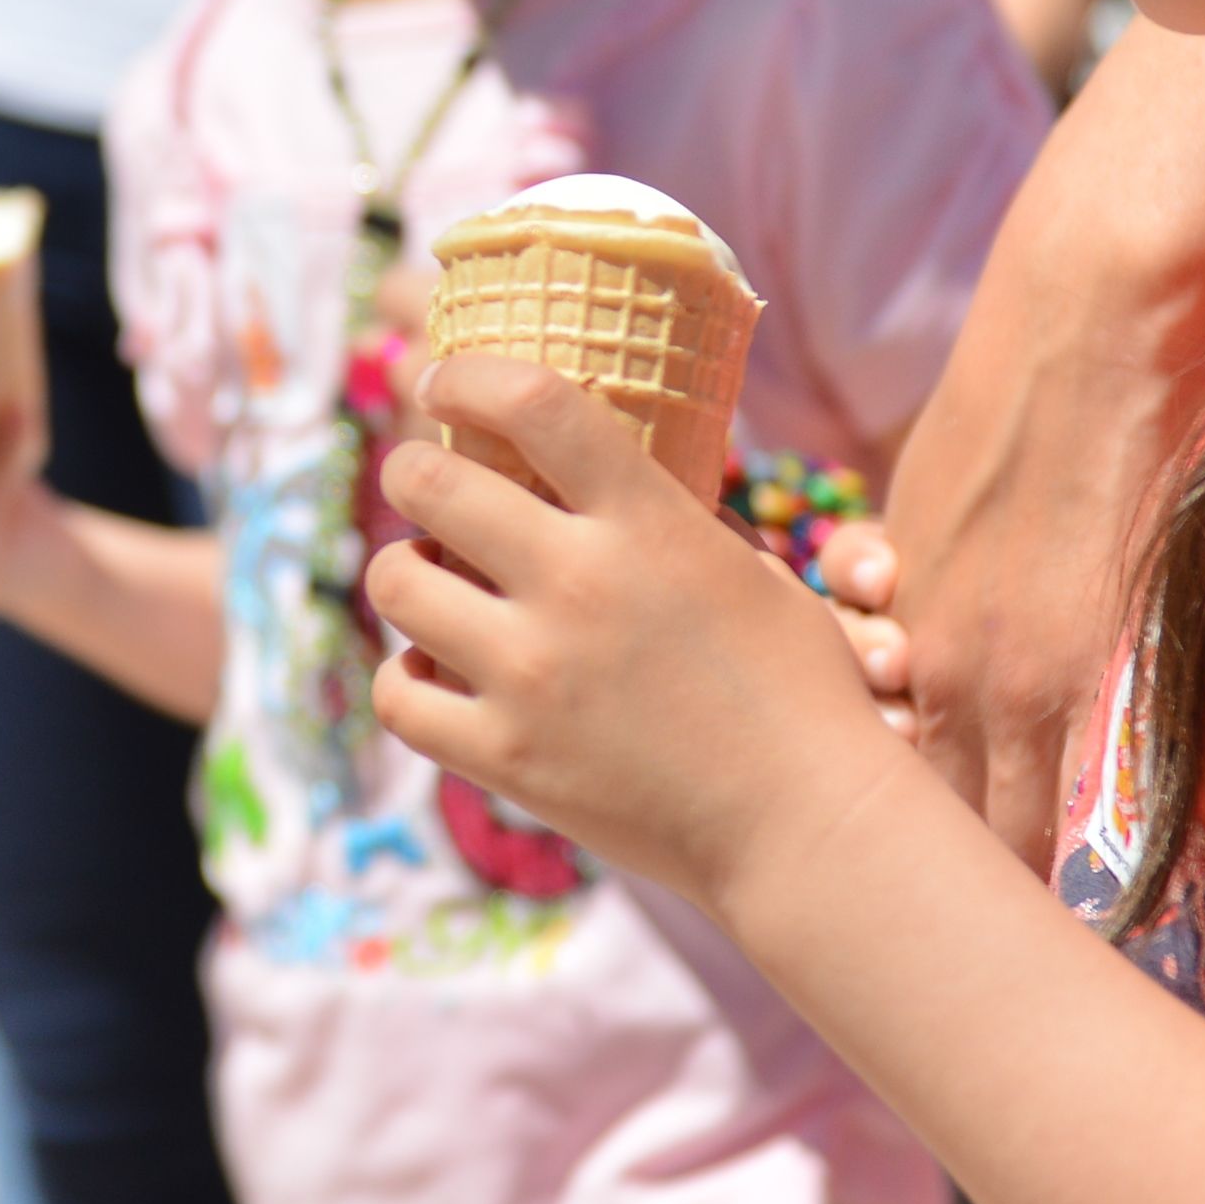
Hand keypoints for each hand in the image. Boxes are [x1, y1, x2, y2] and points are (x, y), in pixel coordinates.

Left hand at [361, 357, 897, 914]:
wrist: (808, 827)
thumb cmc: (801, 696)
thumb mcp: (751, 572)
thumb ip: (670, 524)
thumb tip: (608, 483)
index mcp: (647, 521)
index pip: (531, 401)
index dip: (467, 376)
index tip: (446, 383)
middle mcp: (578, 582)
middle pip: (429, 482)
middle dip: (414, 472)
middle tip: (425, 486)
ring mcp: (533, 673)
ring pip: (396, 581)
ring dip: (404, 572)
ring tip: (433, 585)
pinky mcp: (507, 756)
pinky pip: (399, 695)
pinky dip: (407, 678)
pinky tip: (437, 673)